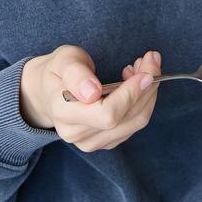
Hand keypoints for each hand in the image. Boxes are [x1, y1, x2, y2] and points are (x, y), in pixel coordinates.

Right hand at [19, 47, 161, 152]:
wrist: (50, 90)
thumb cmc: (59, 71)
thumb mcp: (64, 60)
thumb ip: (76, 74)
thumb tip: (92, 92)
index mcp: (63, 112)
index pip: (106, 114)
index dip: (131, 95)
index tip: (146, 73)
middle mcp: (76, 133)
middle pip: (125, 118)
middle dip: (146, 88)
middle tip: (151, 59)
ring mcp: (91, 142)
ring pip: (135, 122)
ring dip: (148, 93)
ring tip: (145, 68)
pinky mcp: (105, 143)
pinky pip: (134, 125)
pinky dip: (143, 102)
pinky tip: (136, 83)